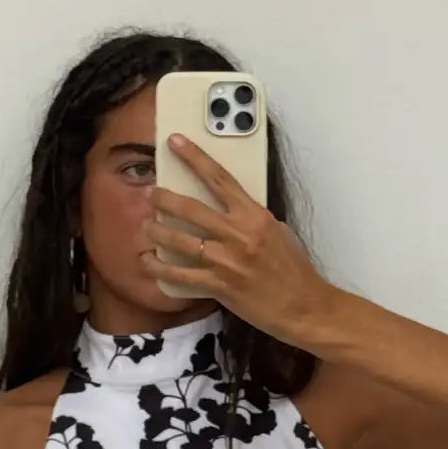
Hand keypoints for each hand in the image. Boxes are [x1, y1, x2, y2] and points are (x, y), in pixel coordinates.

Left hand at [140, 132, 334, 349]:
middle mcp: (238, 233)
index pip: (219, 178)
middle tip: (150, 193)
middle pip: (190, 208)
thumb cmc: (293, 269)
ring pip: (180, 239)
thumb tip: (227, 210)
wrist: (303, 306)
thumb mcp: (277, 232)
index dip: (194, 157)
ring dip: (157, 231)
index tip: (175, 142)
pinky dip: (160, 267)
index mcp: (254, 215)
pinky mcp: (219, 285)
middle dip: (164, 198)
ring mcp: (226, 260)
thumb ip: (250, 218)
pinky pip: (180, 274)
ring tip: (145, 226)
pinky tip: (148, 260)